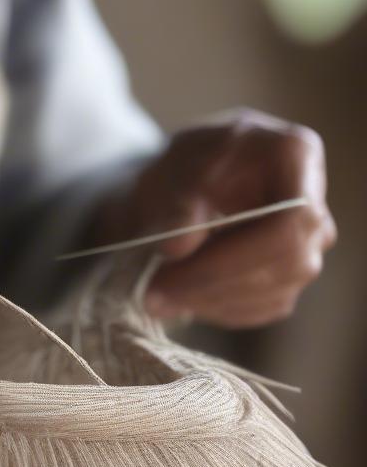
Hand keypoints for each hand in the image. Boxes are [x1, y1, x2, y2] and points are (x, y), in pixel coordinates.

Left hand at [96, 109, 335, 327]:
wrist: (190, 181)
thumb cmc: (187, 164)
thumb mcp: (175, 167)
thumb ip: (177, 203)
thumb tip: (177, 248)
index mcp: (295, 157)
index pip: (285, 224)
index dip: (229, 256)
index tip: (169, 266)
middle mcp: (315, 208)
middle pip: (285, 265)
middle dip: (213, 285)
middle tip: (151, 293)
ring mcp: (308, 248)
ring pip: (275, 295)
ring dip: (211, 302)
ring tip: (156, 295)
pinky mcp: (289, 279)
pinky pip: (263, 308)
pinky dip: (218, 309)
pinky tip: (180, 297)